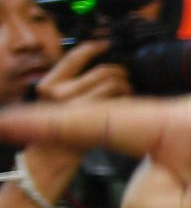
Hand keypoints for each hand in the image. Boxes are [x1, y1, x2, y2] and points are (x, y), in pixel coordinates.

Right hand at [20, 41, 131, 190]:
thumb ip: (71, 85)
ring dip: (126, 86)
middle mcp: (59, 90)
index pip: (76, 56)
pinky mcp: (91, 115)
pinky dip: (126, 99)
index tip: (105, 45)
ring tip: (124, 93)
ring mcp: (76, 102)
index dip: (94, 48)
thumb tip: (95, 70)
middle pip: (103, 70)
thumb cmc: (53, 137)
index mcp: (48, 84)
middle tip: (122, 80)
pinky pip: (118, 99)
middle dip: (119, 73)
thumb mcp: (55, 103)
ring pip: (114, 83)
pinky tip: (123, 105)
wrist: (48, 161)